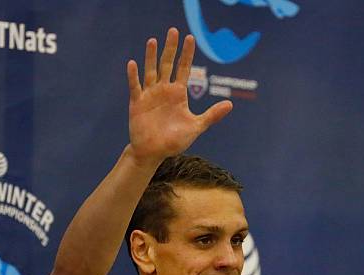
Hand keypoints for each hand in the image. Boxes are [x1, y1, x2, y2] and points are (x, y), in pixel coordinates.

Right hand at [126, 27, 232, 164]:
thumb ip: (211, 115)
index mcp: (177, 94)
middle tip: (173, 31)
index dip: (187, 54)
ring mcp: (150, 95)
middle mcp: (163, 90)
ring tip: (153, 41)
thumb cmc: (174, 141)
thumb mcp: (196, 127)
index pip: (183, 69)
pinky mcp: (137, 104)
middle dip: (170, 48)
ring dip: (151, 57)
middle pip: (167, 64)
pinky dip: (134, 76)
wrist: (154, 153)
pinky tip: (133, 64)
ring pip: (151, 72)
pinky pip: (135, 87)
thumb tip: (230, 104)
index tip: (190, 38)